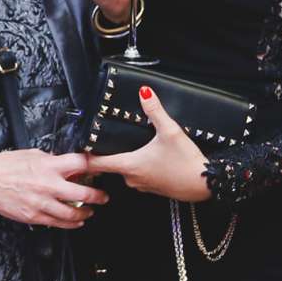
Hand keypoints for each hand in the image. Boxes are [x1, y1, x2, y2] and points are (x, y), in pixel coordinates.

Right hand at [0, 149, 108, 228]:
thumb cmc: (4, 166)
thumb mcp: (32, 154)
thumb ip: (51, 160)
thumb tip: (66, 164)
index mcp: (49, 165)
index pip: (80, 164)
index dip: (94, 166)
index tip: (99, 169)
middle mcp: (48, 185)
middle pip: (83, 193)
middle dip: (98, 196)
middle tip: (103, 197)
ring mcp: (41, 203)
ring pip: (73, 213)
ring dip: (85, 213)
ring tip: (90, 211)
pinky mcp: (34, 216)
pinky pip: (57, 223)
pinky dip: (70, 223)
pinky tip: (75, 222)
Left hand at [84, 85, 209, 200]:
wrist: (204, 184)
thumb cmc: (186, 162)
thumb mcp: (170, 131)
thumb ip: (155, 111)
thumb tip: (144, 92)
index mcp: (129, 165)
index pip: (97, 163)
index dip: (85, 156)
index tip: (77, 149)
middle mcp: (132, 178)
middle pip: (110, 165)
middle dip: (108, 153)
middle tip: (105, 140)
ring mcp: (142, 185)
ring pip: (125, 171)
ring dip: (125, 161)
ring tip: (130, 146)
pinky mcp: (152, 188)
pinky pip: (138, 177)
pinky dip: (139, 167)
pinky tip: (149, 158)